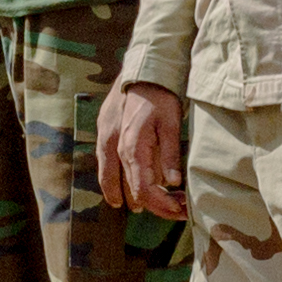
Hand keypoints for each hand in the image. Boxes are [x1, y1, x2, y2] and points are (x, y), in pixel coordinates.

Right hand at [95, 81, 187, 218]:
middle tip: (170, 210)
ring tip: (142, 207)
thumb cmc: (159, 96)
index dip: (161, 205)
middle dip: (150, 204)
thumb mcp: (171, 124)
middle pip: (127, 189)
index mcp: (133, 148)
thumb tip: (173, 183)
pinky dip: (113, 180)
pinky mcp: (104, 132)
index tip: (177, 211)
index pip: (143, 189)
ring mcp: (106, 140)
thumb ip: (170, 154)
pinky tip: (121, 186)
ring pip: (109, 179)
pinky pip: (105, 164)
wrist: (141, 69)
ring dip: (127, 195)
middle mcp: (115, 147)